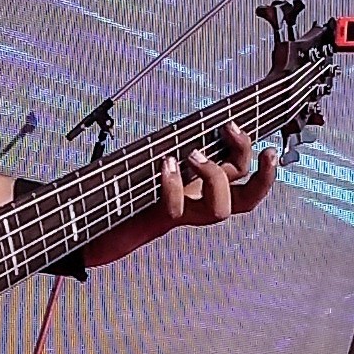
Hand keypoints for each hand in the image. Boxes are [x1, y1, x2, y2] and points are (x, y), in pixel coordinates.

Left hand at [92, 127, 279, 265]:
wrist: (85, 228)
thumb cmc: (113, 192)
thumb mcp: (142, 162)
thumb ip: (163, 149)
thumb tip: (174, 125)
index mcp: (200, 188)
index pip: (244, 184)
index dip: (264, 171)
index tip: (268, 147)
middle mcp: (197, 204)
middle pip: (246, 199)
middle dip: (253, 169)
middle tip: (232, 132)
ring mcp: (180, 215)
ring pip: (220, 209)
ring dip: (214, 175)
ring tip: (193, 154)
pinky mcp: (156, 221)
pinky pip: (176, 208)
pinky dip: (173, 185)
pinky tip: (164, 165)